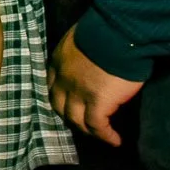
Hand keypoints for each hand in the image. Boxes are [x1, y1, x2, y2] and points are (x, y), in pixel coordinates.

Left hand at [48, 28, 144, 145]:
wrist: (117, 32)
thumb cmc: (104, 28)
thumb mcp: (82, 36)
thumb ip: (81, 48)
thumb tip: (92, 54)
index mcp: (58, 61)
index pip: (51, 84)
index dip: (60, 96)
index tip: (69, 102)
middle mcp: (63, 79)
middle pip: (59, 106)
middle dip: (69, 116)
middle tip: (82, 123)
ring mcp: (78, 94)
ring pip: (76, 120)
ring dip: (87, 130)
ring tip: (100, 135)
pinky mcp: (97, 103)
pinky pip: (98, 126)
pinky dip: (106, 136)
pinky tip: (115, 141)